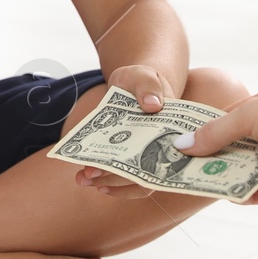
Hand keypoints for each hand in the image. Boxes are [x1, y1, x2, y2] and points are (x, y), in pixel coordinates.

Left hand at [71, 63, 187, 198]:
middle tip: (91, 175)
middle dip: (117, 179)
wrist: (134, 83)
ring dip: (106, 182)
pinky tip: (87, 177)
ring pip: (133, 180)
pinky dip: (104, 178)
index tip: (124, 170)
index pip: (168, 158)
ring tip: (82, 179)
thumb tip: (153, 105)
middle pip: (146, 175)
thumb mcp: (144, 76)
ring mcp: (146, 156)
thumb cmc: (142, 79)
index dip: (148, 169)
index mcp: (174, 133)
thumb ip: (148, 86)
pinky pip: (121, 174)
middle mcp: (163, 150)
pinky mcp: (130, 157)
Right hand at [174, 86, 257, 204]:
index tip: (178, 142)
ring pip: (249, 170)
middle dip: (212, 156)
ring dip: (226, 176)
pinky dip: (247, 194)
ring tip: (196, 183)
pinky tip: (227, 196)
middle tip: (180, 167)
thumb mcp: (250, 115)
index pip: (230, 118)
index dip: (205, 130)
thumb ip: (217, 132)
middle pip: (237, 146)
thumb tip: (183, 144)